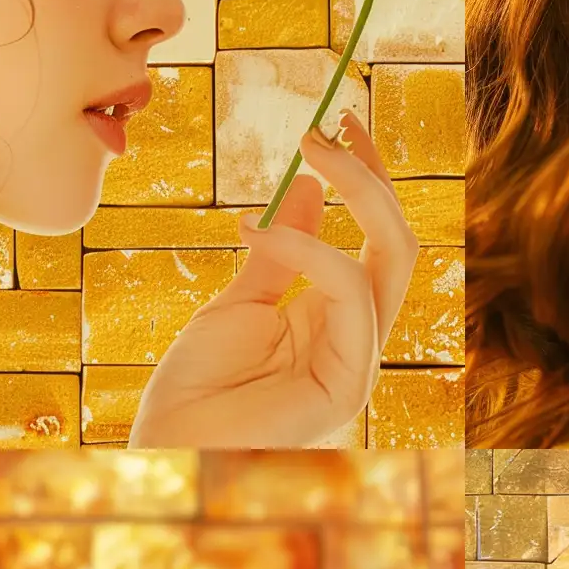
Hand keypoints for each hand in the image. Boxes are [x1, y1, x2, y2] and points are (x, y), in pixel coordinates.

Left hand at [131, 111, 418, 446]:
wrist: (168, 443)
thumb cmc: (197, 389)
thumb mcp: (240, 299)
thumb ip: (283, 250)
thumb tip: (310, 184)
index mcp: (339, 321)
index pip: (378, 241)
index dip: (369, 181)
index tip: (338, 125)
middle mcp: (360, 338)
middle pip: (400, 243)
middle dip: (373, 176)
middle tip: (328, 124)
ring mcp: (361, 360)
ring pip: (393, 255)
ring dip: (355, 187)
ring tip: (306, 149)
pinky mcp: (349, 380)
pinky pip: (347, 289)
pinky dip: (307, 247)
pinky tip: (256, 227)